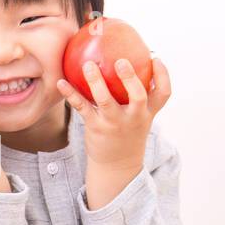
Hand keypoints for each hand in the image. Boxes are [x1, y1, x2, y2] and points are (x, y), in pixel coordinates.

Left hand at [56, 55, 170, 171]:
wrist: (117, 166)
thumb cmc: (127, 133)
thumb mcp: (139, 118)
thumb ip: (137, 96)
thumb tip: (128, 62)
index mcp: (147, 112)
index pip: (163, 93)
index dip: (162, 75)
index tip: (154, 58)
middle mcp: (134, 117)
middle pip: (138, 96)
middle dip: (130, 78)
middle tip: (120, 61)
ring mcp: (114, 123)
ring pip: (105, 100)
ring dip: (96, 82)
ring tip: (88, 65)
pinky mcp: (96, 127)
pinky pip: (82, 107)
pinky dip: (71, 94)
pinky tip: (61, 83)